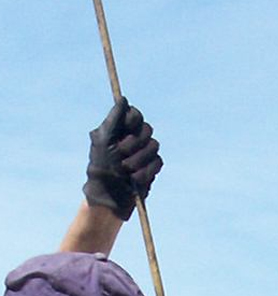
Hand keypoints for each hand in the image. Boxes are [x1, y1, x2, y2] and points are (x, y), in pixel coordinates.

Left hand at [83, 97, 162, 219]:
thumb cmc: (101, 167)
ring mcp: (143, 154)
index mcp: (119, 130)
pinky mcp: (150, 168)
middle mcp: (132, 139)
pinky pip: (158, 162)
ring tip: (128, 170)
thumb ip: (114, 118)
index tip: (127, 129)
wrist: (108, 196)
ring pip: (154, 145)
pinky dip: (147, 170)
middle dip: (135, 143)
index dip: (133, 121)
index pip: (135, 115)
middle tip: (122, 153)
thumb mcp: (104, 139)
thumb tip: (123, 99)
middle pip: (147, 129)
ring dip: (140, 158)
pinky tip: (135, 179)